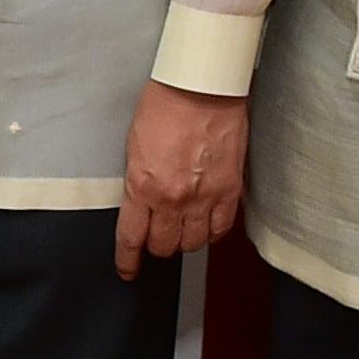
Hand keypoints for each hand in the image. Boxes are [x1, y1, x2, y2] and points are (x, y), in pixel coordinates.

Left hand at [116, 83, 249, 280]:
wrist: (202, 88)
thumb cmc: (165, 107)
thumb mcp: (134, 147)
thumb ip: (138, 182)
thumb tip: (141, 205)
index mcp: (142, 187)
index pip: (132, 238)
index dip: (128, 260)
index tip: (128, 270)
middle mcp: (173, 199)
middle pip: (165, 246)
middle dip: (159, 246)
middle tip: (159, 238)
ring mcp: (205, 197)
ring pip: (194, 242)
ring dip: (186, 241)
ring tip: (183, 230)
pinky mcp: (230, 190)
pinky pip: (222, 228)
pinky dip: (213, 232)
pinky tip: (208, 226)